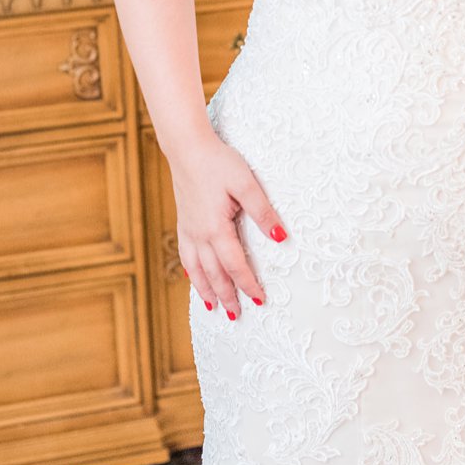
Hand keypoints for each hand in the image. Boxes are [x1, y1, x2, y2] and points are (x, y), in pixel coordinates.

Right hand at [170, 131, 284, 319]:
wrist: (187, 148)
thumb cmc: (220, 163)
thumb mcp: (247, 184)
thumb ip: (264, 212)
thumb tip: (281, 238)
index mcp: (216, 228)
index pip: (235, 265)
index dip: (248, 284)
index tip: (260, 301)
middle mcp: (199, 234)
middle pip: (214, 273)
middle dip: (227, 296)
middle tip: (236, 316)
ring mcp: (188, 229)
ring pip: (196, 269)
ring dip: (205, 289)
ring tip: (213, 308)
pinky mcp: (183, 222)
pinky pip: (186, 255)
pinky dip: (191, 272)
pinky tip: (194, 279)